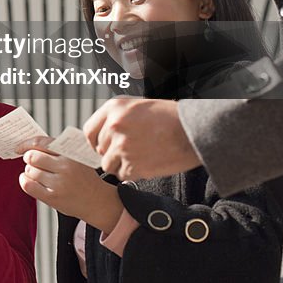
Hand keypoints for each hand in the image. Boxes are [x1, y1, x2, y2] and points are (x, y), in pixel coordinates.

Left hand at [18, 136, 122, 231]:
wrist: (98, 201)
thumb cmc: (84, 178)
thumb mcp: (77, 158)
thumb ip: (57, 150)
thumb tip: (30, 145)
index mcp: (70, 154)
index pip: (42, 143)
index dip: (26, 144)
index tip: (19, 147)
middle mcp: (65, 167)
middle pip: (32, 157)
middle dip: (29, 158)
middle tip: (32, 162)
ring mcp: (59, 183)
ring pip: (30, 171)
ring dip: (29, 171)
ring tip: (37, 173)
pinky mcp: (53, 197)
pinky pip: (28, 185)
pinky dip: (24, 181)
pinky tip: (30, 181)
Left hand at [83, 97, 201, 179]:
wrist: (193, 131)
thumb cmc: (170, 118)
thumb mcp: (138, 107)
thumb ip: (117, 118)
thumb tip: (103, 135)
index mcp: (114, 108)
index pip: (89, 131)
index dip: (96, 141)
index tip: (102, 147)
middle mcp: (114, 126)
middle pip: (100, 150)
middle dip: (112, 154)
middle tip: (130, 153)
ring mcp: (123, 146)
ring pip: (109, 165)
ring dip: (121, 165)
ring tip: (139, 158)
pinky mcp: (134, 165)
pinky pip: (123, 175)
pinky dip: (133, 174)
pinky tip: (147, 164)